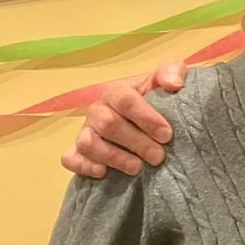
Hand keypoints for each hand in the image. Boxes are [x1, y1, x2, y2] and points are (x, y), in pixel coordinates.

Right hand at [60, 62, 185, 177]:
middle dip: (136, 142)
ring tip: (137, 167)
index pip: (126, 101)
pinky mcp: (79, 150)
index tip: (166, 135)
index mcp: (116, 90)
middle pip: (108, 124)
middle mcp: (97, 109)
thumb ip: (171, 72)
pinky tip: (103, 173)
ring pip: (88, 143)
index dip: (146, 118)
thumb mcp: (166, 79)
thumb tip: (173, 84)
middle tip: (158, 156)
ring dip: (113, 157)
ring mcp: (86, 130)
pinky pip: (70, 158)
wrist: (143, 115)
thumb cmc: (155, 97)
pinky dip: (83, 166)